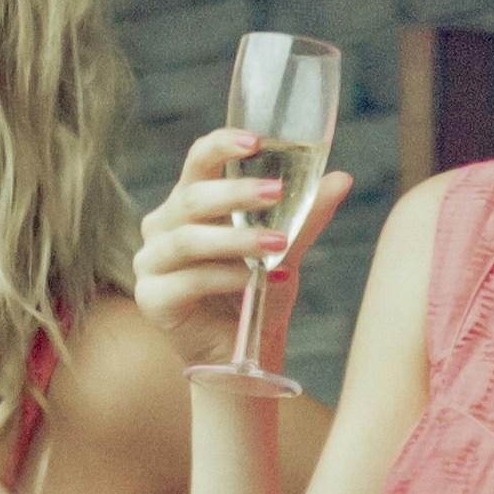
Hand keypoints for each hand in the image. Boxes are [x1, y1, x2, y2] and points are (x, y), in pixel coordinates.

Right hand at [135, 128, 352, 371]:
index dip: (222, 145)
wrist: (244, 354)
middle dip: (236, 192)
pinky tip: (253, 280)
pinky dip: (224, 277)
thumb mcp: (286, 249)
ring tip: (277, 242)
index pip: (198, 161)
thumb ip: (306, 215)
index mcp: (189, 203)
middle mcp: (162, 226)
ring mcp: (151, 262)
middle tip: (277, 191)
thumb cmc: (258, 293)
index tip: (256, 139)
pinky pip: (187, 280)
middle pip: (192, 198)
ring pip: (187, 239)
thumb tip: (341, 179)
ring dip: (235, 238)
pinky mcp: (152, 298)